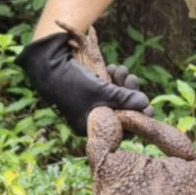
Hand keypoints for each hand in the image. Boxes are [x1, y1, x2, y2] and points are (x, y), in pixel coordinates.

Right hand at [16, 31, 150, 134]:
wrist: (46, 65)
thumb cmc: (73, 83)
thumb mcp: (101, 92)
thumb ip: (124, 99)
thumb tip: (145, 103)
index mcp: (89, 127)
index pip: (119, 129)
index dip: (136, 117)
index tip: (149, 107)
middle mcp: (88, 119)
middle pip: (118, 112)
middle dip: (128, 94)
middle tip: (132, 78)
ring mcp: (87, 105)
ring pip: (112, 99)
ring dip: (121, 84)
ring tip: (121, 69)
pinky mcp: (85, 92)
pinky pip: (104, 91)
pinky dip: (111, 80)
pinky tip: (112, 68)